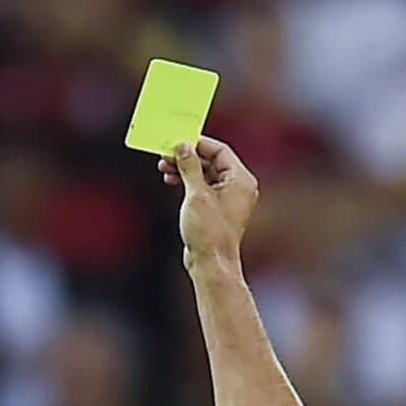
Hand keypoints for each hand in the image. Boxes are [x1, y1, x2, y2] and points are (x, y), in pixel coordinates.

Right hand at [158, 137, 260, 267]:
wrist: (210, 264)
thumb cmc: (209, 232)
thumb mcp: (196, 194)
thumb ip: (189, 166)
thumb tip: (183, 146)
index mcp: (241, 180)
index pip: (219, 151)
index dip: (197, 144)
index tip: (178, 141)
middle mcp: (238, 187)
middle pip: (211, 161)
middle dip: (187, 157)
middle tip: (166, 154)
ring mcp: (228, 198)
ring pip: (205, 173)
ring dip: (185, 169)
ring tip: (165, 167)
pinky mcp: (217, 208)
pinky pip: (203, 187)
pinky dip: (188, 182)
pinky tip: (171, 180)